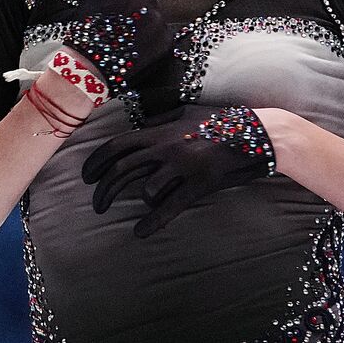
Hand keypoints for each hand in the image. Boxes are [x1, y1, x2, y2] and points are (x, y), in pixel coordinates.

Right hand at [27, 0, 175, 105]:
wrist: (87, 69)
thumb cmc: (85, 28)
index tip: (114, 7)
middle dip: (136, 8)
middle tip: (118, 26)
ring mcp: (158, 19)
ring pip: (155, 15)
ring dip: (144, 24)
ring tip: (125, 40)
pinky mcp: (167, 40)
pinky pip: (163, 34)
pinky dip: (152, 41)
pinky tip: (135, 50)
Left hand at [81, 104, 277, 237]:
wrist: (257, 133)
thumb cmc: (223, 121)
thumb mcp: (188, 111)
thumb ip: (162, 117)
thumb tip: (141, 122)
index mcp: (161, 130)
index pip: (117, 146)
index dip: (96, 163)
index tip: (87, 176)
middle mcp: (166, 147)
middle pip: (122, 170)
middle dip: (104, 190)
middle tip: (98, 204)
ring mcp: (183, 166)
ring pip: (146, 190)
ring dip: (137, 204)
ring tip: (132, 214)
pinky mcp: (199, 184)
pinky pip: (169, 208)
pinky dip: (151, 223)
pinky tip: (140, 232)